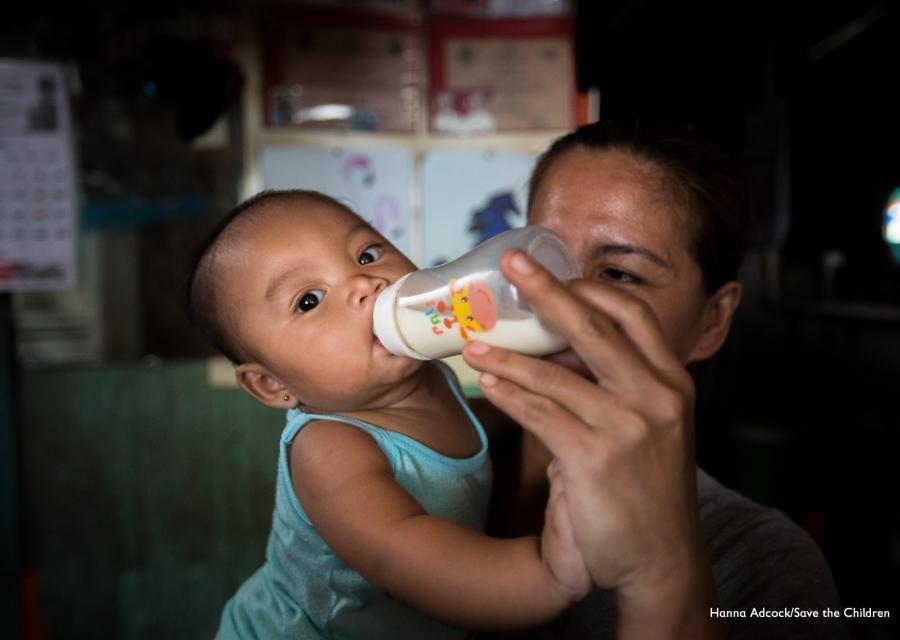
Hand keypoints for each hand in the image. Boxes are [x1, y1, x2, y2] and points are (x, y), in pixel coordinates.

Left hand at [463, 249, 720, 635]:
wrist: (662, 559)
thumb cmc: (648, 487)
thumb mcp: (651, 427)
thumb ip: (616, 387)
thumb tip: (558, 352)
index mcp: (673, 382)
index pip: (634, 315)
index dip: (592, 288)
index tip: (556, 274)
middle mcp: (657, 396)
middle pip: (595, 326)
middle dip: (547, 290)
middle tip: (512, 263)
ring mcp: (629, 426)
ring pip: (555, 374)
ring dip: (507, 354)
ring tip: (472, 341)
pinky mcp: (596, 458)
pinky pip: (541, 414)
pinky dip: (510, 394)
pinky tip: (488, 383)